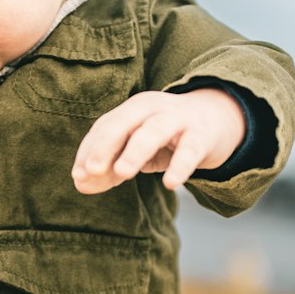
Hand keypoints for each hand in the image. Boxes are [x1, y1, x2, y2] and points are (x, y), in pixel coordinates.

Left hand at [72, 88, 245, 194]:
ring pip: (154, 131)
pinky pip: (190, 150)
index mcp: (132, 110)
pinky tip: (170, 183)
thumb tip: (80, 184)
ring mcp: (178, 120)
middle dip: (105, 145)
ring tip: (122, 172)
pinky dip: (180, 166)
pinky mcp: (201, 136)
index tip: (79, 175)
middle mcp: (152, 109)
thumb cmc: (166, 139)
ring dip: (136, 150)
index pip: (105, 127)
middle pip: (123, 122)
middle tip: (92, 170)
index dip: (89, 150)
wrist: (215, 122)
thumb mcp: (135, 151)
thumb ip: (109, 168)